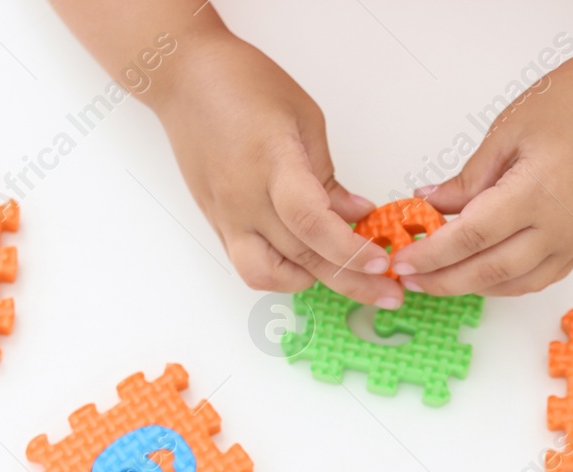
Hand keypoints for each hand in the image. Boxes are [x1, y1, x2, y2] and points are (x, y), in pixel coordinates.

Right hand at [152, 35, 403, 306]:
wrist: (185, 78)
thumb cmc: (244, 85)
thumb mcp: (305, 119)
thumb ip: (329, 177)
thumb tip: (356, 214)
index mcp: (272, 163)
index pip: (311, 222)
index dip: (348, 249)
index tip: (381, 261)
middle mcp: (245, 198)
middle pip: (300, 258)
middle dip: (351, 281)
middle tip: (388, 293)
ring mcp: (227, 215)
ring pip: (266, 275)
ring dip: (309, 282)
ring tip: (342, 272)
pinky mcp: (217, 223)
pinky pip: (248, 265)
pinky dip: (281, 273)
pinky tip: (308, 263)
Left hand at [389, 47, 572, 296]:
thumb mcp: (509, 129)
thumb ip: (470, 177)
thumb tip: (432, 203)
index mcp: (538, 193)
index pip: (471, 237)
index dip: (432, 254)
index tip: (402, 260)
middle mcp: (561, 226)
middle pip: (490, 270)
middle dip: (444, 279)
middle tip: (410, 279)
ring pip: (516, 283)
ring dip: (473, 286)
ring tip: (439, 279)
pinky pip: (541, 277)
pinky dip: (506, 283)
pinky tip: (481, 275)